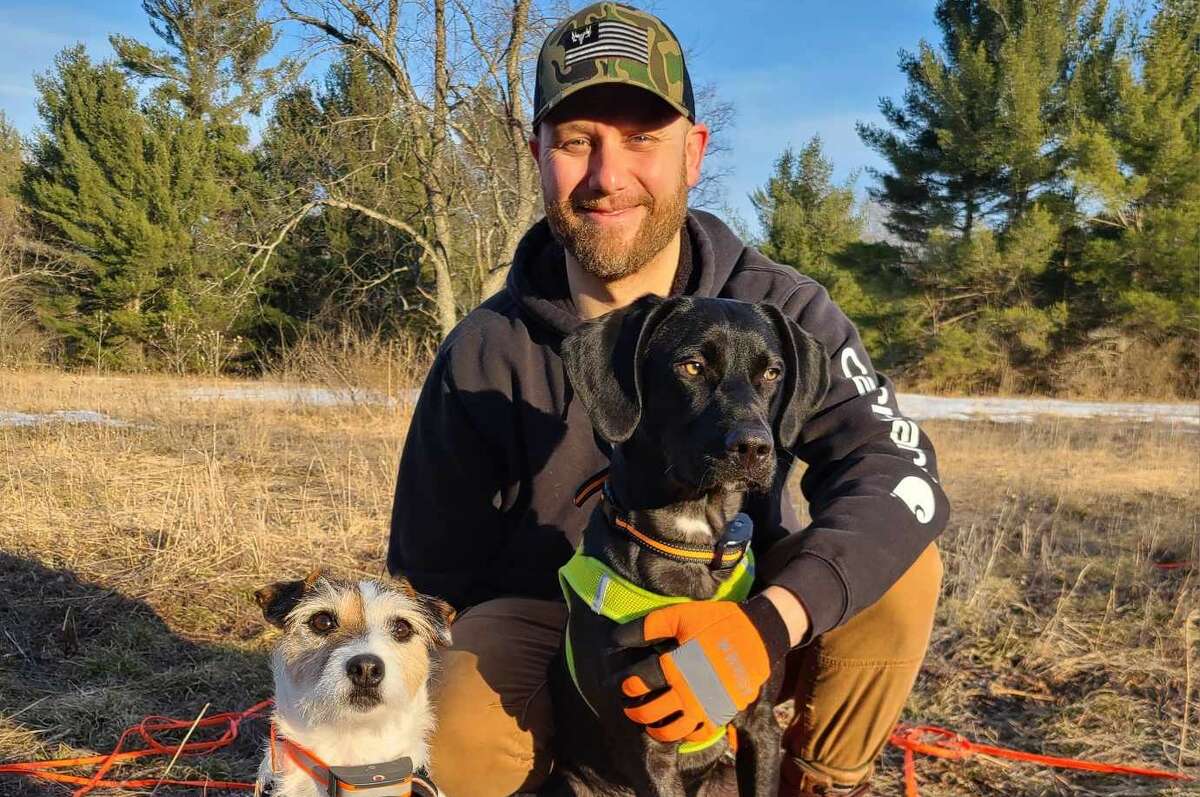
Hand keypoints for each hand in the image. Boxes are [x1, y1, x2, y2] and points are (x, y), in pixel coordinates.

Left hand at [611, 597, 789, 743]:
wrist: (758, 635)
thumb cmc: (716, 623)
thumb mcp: (681, 616)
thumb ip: (648, 627)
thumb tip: (617, 638)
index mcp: (677, 666)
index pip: (640, 682)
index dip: (626, 684)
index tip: (622, 684)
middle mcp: (689, 692)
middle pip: (651, 712)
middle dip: (634, 710)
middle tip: (628, 706)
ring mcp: (706, 707)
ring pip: (672, 731)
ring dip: (654, 729)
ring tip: (648, 722)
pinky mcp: (721, 714)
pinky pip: (698, 735)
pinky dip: (683, 736)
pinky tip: (676, 726)